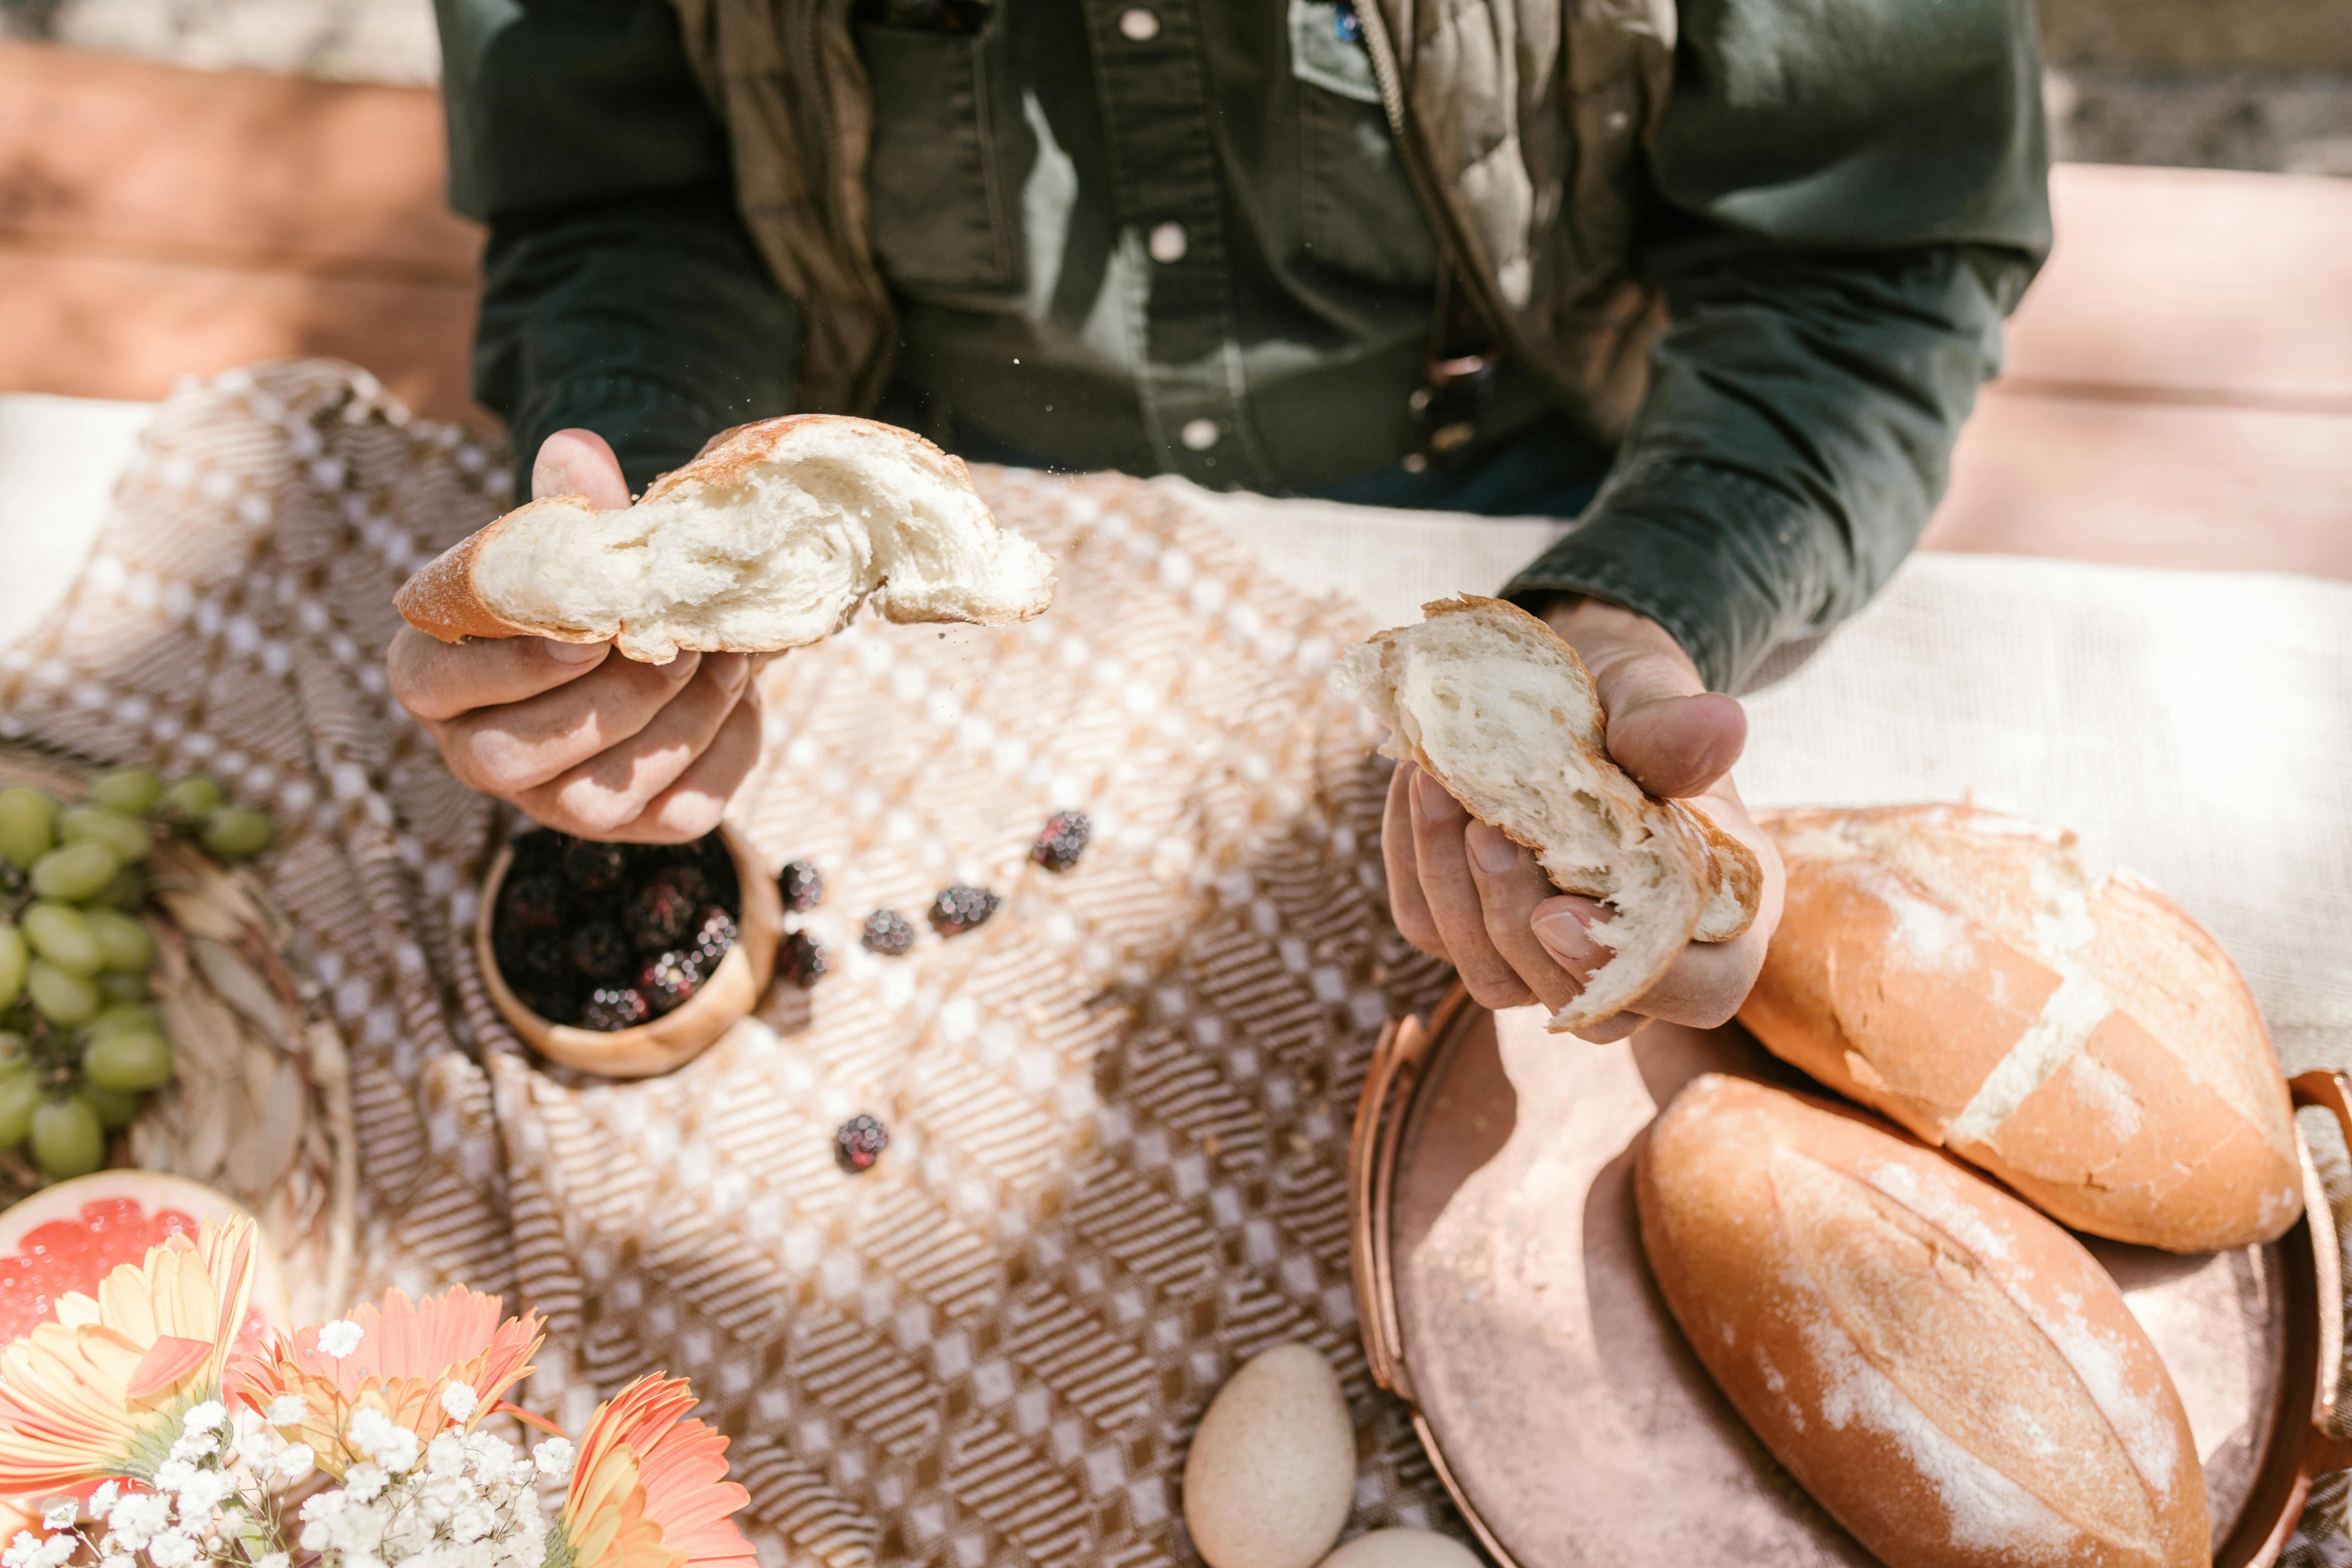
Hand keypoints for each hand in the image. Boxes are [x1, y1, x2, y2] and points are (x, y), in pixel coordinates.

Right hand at [386, 429, 762, 842]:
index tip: (581, 633)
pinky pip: (678, 812)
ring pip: (601, 795)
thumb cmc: (588, 591)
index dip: (508, 665)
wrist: (653, 639)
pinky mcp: (633, 830)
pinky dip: (722, 751)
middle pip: (515, 754)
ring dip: (677, 720)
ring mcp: (554, 806)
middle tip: (678, 642)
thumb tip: (576, 451)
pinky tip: (740, 695)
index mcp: (435, 680)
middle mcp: (478, 757)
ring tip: (726, 657)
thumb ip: (570, 507)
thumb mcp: (573, 546)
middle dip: (609, 697)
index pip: (434, 686)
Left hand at [1381, 598, 1785, 1039]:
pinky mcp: (1474, 933)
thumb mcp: (1649, 696)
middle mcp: (1637, 953)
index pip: (1702, 989)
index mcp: (1716, 910)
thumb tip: (1720, 722)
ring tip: (1438, 785)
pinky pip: (1433, 930)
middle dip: (1518, 920)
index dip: (1632, 969)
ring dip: (1455, 887)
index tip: (1557, 912)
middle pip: (1582, 1003)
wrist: (1562, 688)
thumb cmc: (1626, 700)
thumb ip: (1671, 729)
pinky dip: (1419, 862)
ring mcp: (1550, 956)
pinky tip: (1420, 787)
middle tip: (1485, 827)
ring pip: (1493, 977)